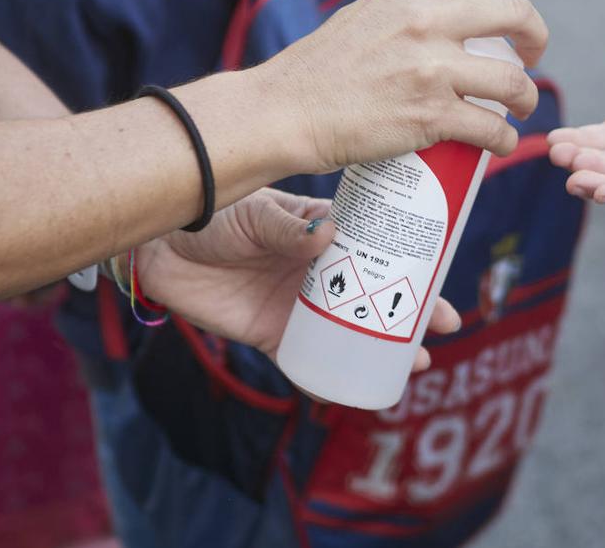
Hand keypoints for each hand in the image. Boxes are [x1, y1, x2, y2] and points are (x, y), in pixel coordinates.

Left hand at [132, 189, 459, 370]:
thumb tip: (326, 234)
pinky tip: (357, 391)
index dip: (414, 262)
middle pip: (379, 294)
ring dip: (385, 348)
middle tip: (443, 327)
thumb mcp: (255, 213)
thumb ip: (286, 226)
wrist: (162, 247)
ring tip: (417, 363)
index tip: (443, 274)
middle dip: (414, 312)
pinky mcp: (272, 336)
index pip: (380, 247)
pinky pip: (309, 363)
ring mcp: (299, 305)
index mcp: (325, 233)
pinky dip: (332, 379)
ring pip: (354, 331)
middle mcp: (321, 271)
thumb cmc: (213, 216)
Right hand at [261, 0, 548, 173]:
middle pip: (513, 11)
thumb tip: (438, 20)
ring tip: (517, 108)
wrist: (285, 114)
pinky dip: (503, 140)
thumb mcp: (361, 18)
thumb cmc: (317, 73)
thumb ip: (403, 12)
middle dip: (536, 34)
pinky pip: (492, 129)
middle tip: (532, 53)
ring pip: (512, 81)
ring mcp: (430, 70)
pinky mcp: (431, 117)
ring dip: (526, 98)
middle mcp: (423, 22)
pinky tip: (498, 142)